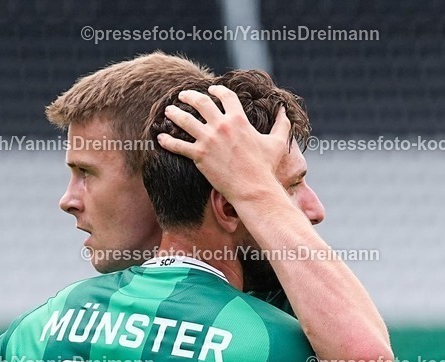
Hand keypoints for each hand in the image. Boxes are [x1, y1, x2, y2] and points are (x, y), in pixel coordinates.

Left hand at [158, 84, 295, 204]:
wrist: (253, 189)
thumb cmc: (266, 168)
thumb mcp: (276, 143)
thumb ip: (282, 125)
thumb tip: (284, 111)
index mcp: (239, 119)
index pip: (225, 96)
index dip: (217, 90)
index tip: (211, 90)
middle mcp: (222, 125)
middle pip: (201, 102)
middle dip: (190, 96)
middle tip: (182, 95)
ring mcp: (209, 140)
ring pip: (185, 120)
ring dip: (174, 114)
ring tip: (168, 111)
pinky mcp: (199, 156)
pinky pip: (178, 145)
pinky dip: (167, 141)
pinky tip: (159, 138)